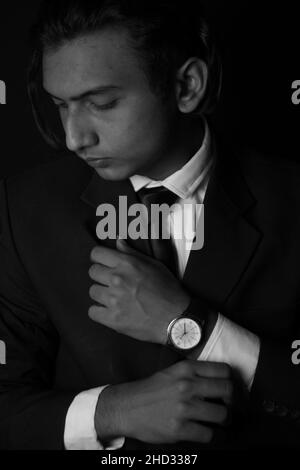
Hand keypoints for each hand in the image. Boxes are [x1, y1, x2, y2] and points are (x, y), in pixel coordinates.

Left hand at [88, 238, 189, 343]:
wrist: (176, 318)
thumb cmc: (168, 290)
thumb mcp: (154, 265)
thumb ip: (132, 253)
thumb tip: (118, 241)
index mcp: (127, 264)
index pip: (96, 253)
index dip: (99, 258)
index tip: (103, 264)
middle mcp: (118, 279)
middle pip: (92, 272)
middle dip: (101, 276)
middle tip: (112, 283)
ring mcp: (114, 299)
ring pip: (92, 291)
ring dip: (101, 294)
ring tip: (114, 298)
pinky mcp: (113, 319)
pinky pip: (92, 312)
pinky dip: (100, 312)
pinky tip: (110, 311)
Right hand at [95, 360, 232, 444]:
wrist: (127, 407)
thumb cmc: (151, 389)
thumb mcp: (172, 372)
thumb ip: (194, 373)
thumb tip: (218, 381)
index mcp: (186, 369)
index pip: (223, 371)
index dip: (229, 381)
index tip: (226, 389)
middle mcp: (187, 385)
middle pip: (227, 391)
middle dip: (230, 401)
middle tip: (226, 406)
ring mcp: (184, 408)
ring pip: (222, 414)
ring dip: (224, 420)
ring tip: (219, 421)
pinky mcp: (179, 429)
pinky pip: (209, 434)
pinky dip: (213, 435)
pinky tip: (209, 432)